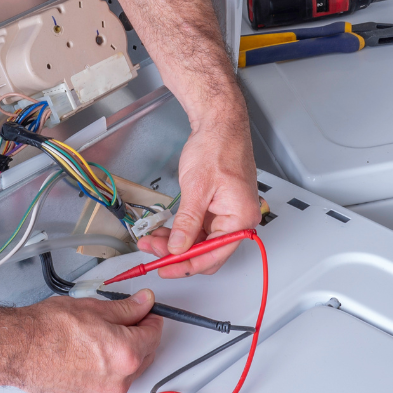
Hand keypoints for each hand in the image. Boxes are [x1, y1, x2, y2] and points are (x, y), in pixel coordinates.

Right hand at [9, 290, 163, 392]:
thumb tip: (143, 304)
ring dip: (125, 352)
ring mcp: (103, 391)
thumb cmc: (48, 329)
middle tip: (127, 318)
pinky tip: (92, 349)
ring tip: (102, 333)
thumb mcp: (94, 308)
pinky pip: (109, 379)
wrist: (18, 348)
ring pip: (128, 369)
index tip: (146, 310)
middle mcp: (119, 379)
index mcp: (126, 354)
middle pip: (145, 354)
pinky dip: (108, 366)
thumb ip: (126, 308)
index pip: (154, 334)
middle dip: (140, 335)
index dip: (151, 317)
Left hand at [136, 115, 261, 277]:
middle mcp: (239, 219)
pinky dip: (181, 230)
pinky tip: (163, 229)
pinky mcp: (218, 207)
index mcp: (241, 218)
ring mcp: (228, 214)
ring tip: (152, 239)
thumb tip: (178, 248)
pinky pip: (199, 227)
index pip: (213, 255)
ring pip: (200, 240)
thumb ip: (187, 222)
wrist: (220, 124)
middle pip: (207, 251)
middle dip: (177, 254)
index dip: (186, 265)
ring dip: (176, 242)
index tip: (164, 268)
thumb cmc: (217, 146)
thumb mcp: (197, 188)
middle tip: (152, 250)